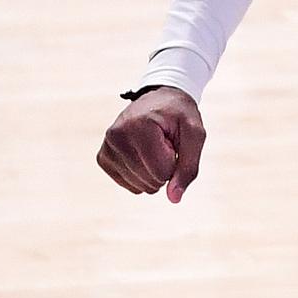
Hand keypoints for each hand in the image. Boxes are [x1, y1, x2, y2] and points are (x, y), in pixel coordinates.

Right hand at [97, 87, 205, 202]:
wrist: (160, 98)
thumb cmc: (179, 115)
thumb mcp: (194, 134)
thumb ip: (189, 166)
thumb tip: (174, 199)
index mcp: (139, 126)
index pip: (162, 171)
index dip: (176, 162)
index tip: (173, 141)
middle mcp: (116, 136)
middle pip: (150, 180)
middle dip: (165, 168)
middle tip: (164, 143)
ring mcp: (107, 147)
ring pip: (139, 186)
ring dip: (154, 172)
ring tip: (154, 147)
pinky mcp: (103, 157)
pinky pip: (128, 184)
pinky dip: (142, 176)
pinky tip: (143, 156)